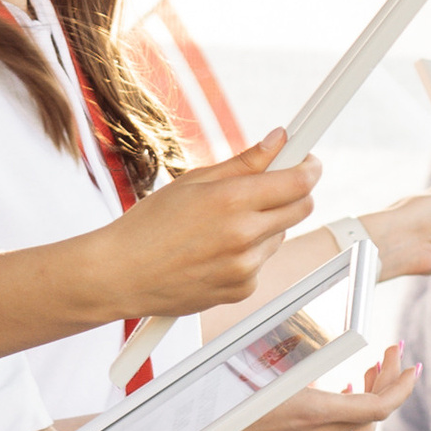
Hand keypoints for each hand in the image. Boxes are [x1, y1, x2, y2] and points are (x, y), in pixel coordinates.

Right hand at [110, 133, 322, 317]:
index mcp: (231, 201)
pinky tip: (215, 250)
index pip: (298, 181)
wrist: (121, 275)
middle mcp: (244, 236)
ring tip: (223, 224)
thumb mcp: (193, 182)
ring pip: (280, 236)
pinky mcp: (242, 290)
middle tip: (272, 184)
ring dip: (265, 224)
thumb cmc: (148, 226)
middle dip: (295, 192)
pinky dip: (248, 253)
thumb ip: (243, 162)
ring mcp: (245, 267)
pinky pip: (261, 263)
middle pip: (302, 208)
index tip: (308, 161)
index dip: (309, 167)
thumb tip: (277, 140)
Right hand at [231, 348, 419, 430]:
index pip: (378, 408)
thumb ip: (308, 355)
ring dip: (369, 402)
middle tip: (389, 357)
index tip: (411, 363)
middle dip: (389, 386)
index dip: (402, 386)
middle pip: (373, 420)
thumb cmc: (225, 388)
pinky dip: (348, 415)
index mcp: (312, 412)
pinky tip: (340, 393)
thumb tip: (336, 333)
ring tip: (367, 372)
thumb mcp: (270, 361)